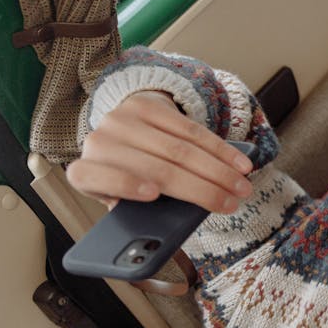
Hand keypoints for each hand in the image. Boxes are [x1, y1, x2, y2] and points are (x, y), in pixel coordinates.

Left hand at [66, 91, 253, 212]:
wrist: (123, 134)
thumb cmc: (129, 179)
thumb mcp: (127, 200)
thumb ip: (142, 211)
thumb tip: (174, 222)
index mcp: (85, 173)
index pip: (97, 177)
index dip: (125, 184)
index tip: (153, 193)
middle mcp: (98, 143)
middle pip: (156, 166)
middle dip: (201, 187)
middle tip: (232, 203)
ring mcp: (121, 120)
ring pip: (180, 148)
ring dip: (219, 170)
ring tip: (242, 187)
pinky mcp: (145, 105)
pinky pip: (191, 129)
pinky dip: (221, 149)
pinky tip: (238, 163)